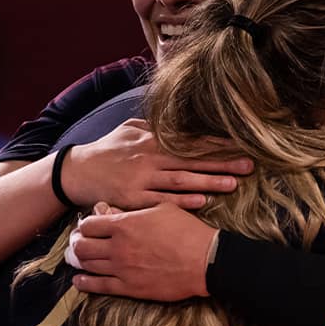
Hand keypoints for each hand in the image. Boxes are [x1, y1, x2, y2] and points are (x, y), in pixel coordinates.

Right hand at [63, 119, 252, 209]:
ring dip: (208, 183)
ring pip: (180, 181)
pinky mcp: (132, 199)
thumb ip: (153, 127)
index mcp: (152, 140)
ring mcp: (141, 179)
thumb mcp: (128, 130)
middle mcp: (149, 158)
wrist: (76, 172)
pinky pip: (160, 202)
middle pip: (192, 161)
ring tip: (232, 184)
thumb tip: (176, 122)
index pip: (191, 141)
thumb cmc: (106, 150)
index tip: (240, 145)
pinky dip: (181, 202)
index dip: (216, 144)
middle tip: (248, 165)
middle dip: (222, 163)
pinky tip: (201, 203)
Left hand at [69, 202, 218, 300]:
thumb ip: (132, 210)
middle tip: (77, 243)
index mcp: (124, 224)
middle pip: (82, 246)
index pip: (88, 224)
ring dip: (79, 262)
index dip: (85, 225)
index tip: (87, 227)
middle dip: (76, 243)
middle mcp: (118, 247)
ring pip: (87, 265)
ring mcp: (122, 269)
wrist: (205, 260)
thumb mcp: (161, 209)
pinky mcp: (130, 288)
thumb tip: (109, 211)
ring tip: (76, 260)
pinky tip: (80, 281)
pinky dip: (85, 283)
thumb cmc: (187, 231)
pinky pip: (99, 286)